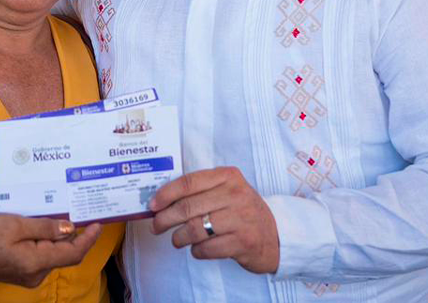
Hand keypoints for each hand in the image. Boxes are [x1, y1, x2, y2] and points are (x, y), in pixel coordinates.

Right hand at [0, 215, 101, 287]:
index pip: (73, 253)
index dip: (88, 239)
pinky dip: (43, 241)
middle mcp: (35, 274)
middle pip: (64, 253)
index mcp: (36, 263)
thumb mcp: (14, 224)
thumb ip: (44, 228)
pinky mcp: (19, 272)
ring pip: (51, 254)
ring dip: (56, 236)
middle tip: (79, 210)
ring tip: (54, 213)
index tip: (98, 223)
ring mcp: (27, 275)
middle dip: (73, 234)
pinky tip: (37, 226)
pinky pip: (39, 256)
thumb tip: (70, 228)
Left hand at [149, 167, 279, 274]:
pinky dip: (196, 251)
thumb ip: (201, 191)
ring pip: (195, 229)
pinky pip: (206, 248)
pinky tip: (197, 248)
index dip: (166, 195)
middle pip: (188, 208)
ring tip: (177, 239)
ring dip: (179, 238)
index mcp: (229, 176)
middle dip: (165, 219)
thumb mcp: (227, 191)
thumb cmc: (242, 211)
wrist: (275, 236)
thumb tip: (161, 201)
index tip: (153, 205)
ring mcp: (241, 219)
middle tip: (156, 226)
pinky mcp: (242, 242)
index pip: (188, 183)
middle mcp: (236, 195)